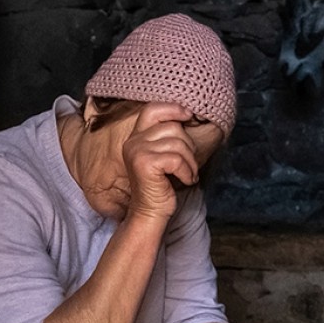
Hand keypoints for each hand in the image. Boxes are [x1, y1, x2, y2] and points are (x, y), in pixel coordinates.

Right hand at [121, 102, 198, 221]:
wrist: (150, 214)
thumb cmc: (161, 186)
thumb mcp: (163, 157)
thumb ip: (167, 137)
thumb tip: (188, 115)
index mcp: (136, 137)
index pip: (152, 109)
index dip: (173, 108)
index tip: (189, 116)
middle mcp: (133, 142)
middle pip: (173, 127)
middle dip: (189, 147)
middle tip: (188, 165)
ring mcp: (137, 152)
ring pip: (178, 144)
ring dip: (190, 162)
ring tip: (188, 175)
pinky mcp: (145, 164)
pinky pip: (177, 159)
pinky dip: (187, 172)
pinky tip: (185, 181)